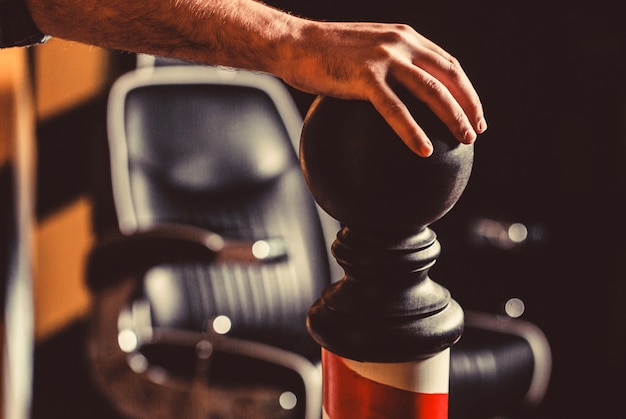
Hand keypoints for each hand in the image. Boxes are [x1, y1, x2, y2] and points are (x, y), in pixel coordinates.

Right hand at [277, 21, 486, 156]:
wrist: (292, 43)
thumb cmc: (322, 54)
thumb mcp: (361, 54)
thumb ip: (383, 69)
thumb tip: (392, 100)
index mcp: (403, 37)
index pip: (446, 63)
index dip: (464, 88)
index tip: (473, 111)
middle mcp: (401, 43)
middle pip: (449, 75)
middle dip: (469, 104)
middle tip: (477, 130)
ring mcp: (384, 58)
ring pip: (432, 90)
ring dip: (454, 116)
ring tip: (465, 140)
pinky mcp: (365, 76)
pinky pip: (396, 109)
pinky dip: (413, 131)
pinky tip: (424, 150)